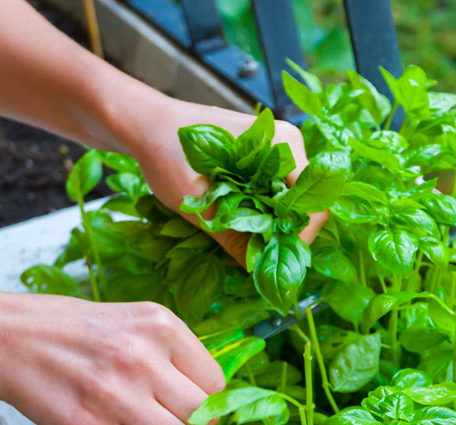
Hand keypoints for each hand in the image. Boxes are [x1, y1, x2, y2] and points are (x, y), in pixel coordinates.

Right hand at [0, 292, 224, 424]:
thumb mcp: (137, 321)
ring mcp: (115, 393)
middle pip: (202, 417)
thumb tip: (213, 396)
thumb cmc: (76, 332)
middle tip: (172, 421)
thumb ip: (176, 354)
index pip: (216, 383)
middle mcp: (143, 357)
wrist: (9, 338)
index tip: (189, 401)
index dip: (206, 399)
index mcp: (162, 326)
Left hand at [116, 95, 327, 263]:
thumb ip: (231, 235)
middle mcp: (288, 145)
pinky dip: (262, 214)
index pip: (313, 205)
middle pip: (305, 205)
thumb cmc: (165, 151)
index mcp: (282, 145)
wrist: (142, 123)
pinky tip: (239, 224)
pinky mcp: (265, 158)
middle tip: (254, 255)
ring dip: (270, 225)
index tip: (269, 258)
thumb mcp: (194, 200)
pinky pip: (276, 194)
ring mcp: (278, 150)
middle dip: (282, 234)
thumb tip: (258, 270)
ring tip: (244, 241)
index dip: (296, 239)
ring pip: (290, 202)